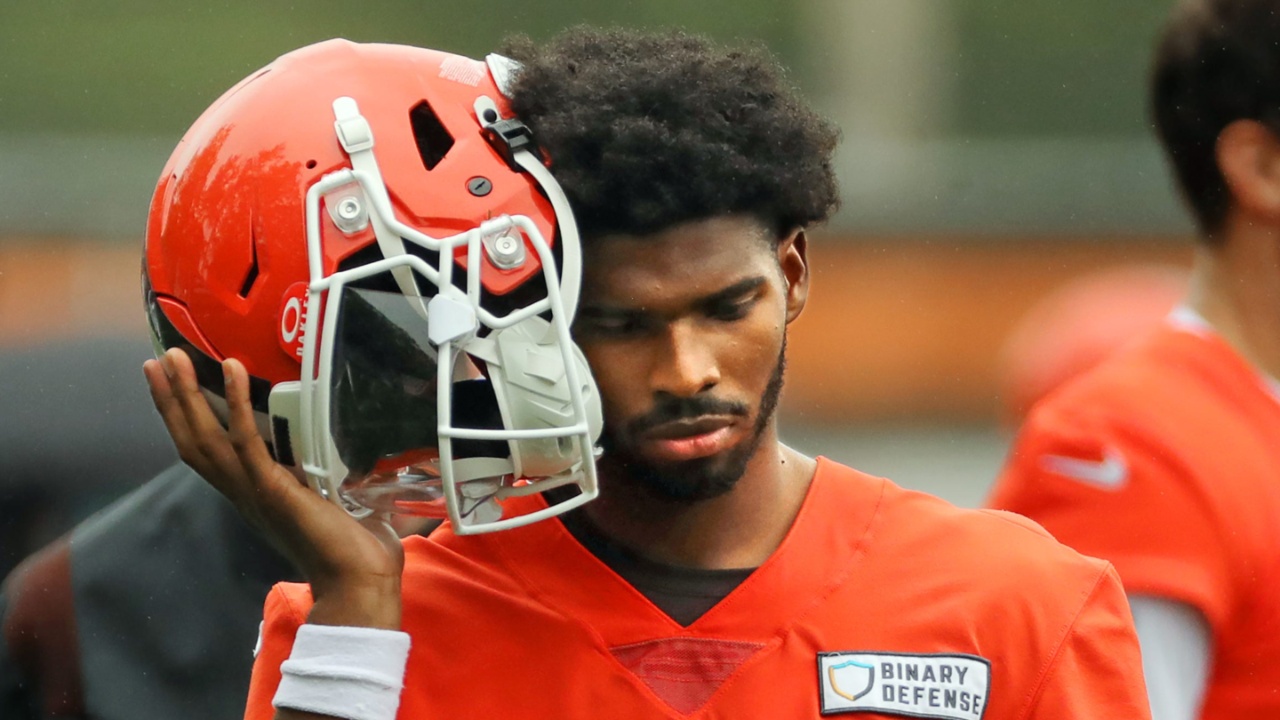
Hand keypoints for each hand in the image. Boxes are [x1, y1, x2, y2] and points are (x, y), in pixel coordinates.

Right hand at [143, 349, 403, 628]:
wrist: (361, 583)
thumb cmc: (356, 549)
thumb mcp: (336, 498)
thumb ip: (335, 474)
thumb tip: (364, 448)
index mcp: (254, 495)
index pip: (209, 451)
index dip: (187, 420)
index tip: (173, 386)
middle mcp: (244, 493)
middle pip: (192, 441)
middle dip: (172, 401)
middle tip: (155, 361)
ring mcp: (254, 491)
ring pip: (205, 439)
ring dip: (186, 396)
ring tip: (172, 359)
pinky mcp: (273, 489)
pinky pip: (246, 442)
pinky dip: (237, 404)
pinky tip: (233, 370)